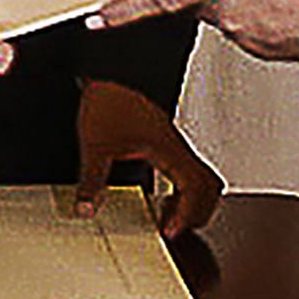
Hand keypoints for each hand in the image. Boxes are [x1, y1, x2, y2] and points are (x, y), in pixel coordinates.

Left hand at [73, 78, 222, 238]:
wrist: (115, 69)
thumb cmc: (111, 97)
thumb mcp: (96, 144)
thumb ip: (92, 180)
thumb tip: (87, 207)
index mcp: (169, 150)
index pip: (196, 189)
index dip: (187, 214)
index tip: (168, 230)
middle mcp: (178, 148)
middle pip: (211, 187)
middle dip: (197, 212)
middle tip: (172, 226)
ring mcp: (176, 144)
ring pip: (204, 177)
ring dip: (193, 200)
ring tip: (168, 213)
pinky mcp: (168, 141)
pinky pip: (189, 169)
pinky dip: (184, 187)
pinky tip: (159, 191)